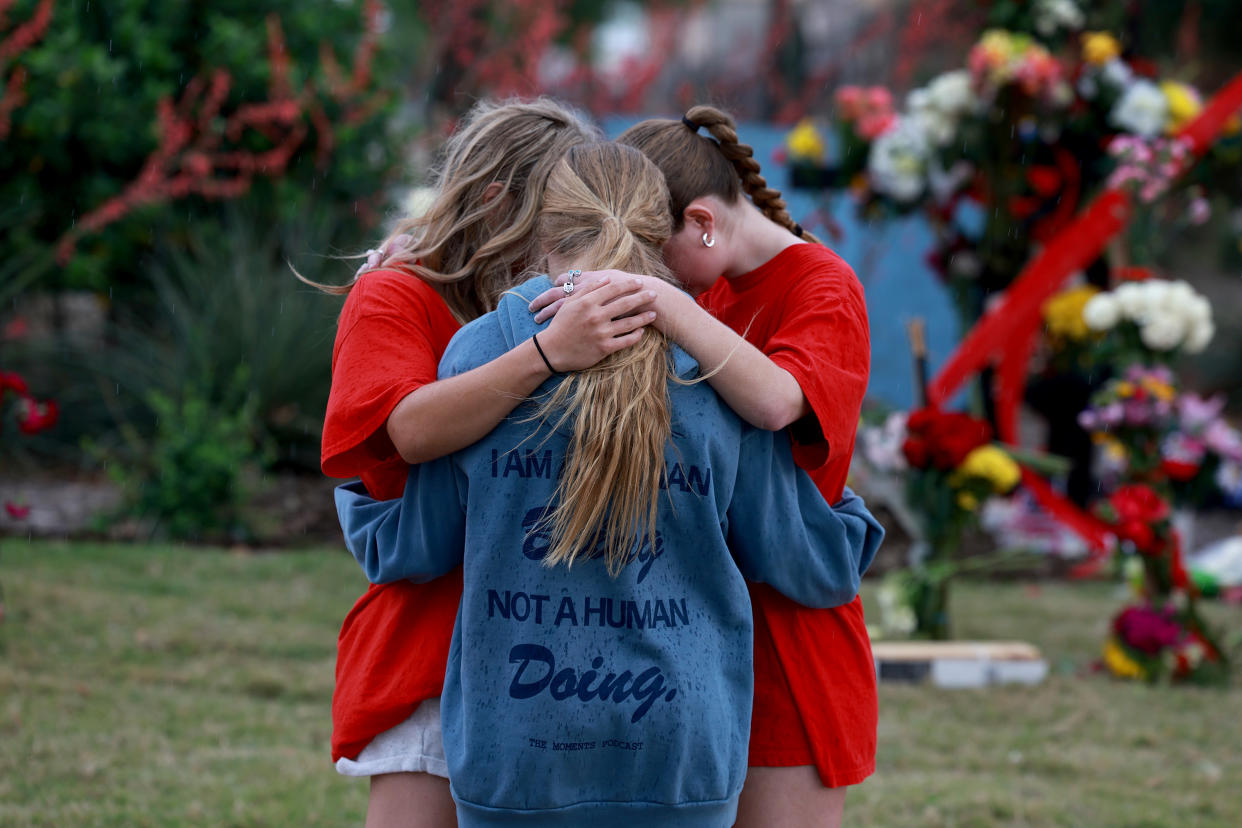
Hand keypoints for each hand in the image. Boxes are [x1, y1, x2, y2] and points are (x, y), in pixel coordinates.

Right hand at [534, 274, 656, 370]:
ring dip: (644, 318)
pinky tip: (641, 332)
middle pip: (625, 303)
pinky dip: (636, 336)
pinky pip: (625, 341)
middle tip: (654, 295)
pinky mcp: (604, 348)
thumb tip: (606, 279)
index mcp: (587, 302)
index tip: (639, 283)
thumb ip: (588, 289)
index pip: (613, 289)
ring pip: (629, 323)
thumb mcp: (570, 303)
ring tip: (654, 314)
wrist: (551, 350)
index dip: (628, 285)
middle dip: (642, 298)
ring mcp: (601, 333)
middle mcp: (596, 316)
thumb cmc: (561, 324)